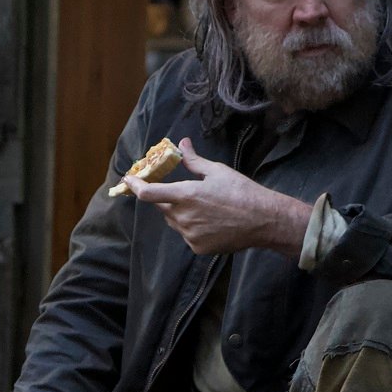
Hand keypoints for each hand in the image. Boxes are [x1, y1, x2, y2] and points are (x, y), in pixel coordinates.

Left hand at [126, 139, 312, 257]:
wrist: (264, 221)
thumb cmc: (242, 192)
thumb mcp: (217, 171)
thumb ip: (193, 161)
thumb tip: (182, 143)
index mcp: (186, 195)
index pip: (148, 193)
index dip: (134, 186)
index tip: (128, 181)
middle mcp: (184, 217)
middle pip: (163, 207)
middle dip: (168, 199)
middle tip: (186, 193)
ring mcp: (190, 235)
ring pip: (175, 222)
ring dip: (181, 214)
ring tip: (206, 208)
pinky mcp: (198, 247)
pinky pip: (187, 235)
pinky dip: (193, 228)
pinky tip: (213, 222)